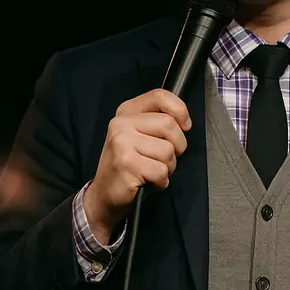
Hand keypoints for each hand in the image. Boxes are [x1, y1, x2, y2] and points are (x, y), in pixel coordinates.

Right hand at [83, 89, 190, 242]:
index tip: (185, 125)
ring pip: (168, 151)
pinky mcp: (126, 164)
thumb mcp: (139, 135)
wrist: (104, 194)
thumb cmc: (128, 164)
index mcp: (126, 112)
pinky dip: (161, 181)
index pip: (159, 96)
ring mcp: (122, 143)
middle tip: (165, 157)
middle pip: (169, 125)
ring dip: (168, 167)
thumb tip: (185, 122)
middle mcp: (121, 124)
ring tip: (152, 171)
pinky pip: (161, 171)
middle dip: (177, 146)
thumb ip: (158, 122)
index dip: (180, 109)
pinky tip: (148, 181)